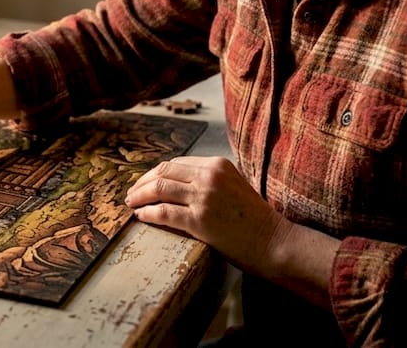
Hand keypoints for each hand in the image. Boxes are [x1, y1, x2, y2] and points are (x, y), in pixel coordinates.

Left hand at [125, 156, 285, 272]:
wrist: (275, 243)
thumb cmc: (254, 220)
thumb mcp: (233, 187)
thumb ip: (208, 181)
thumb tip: (175, 184)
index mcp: (217, 164)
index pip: (175, 163)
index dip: (154, 173)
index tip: (144, 183)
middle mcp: (209, 175)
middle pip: (163, 172)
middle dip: (142, 182)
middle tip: (131, 194)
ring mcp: (204, 197)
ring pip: (159, 188)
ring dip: (139, 196)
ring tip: (131, 204)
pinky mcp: (200, 220)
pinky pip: (164, 212)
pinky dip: (148, 213)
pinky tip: (141, 217)